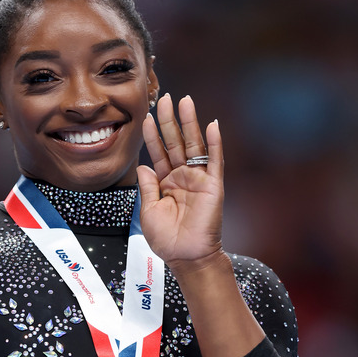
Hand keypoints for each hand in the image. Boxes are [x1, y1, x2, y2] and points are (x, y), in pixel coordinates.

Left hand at [136, 94, 224, 273]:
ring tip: (185, 102)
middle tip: (164, 98)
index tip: (146, 117)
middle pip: (175, 142)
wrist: (186, 258)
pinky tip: (211, 124)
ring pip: (193, 145)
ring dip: (189, 123)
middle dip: (169, 120)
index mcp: (166, 183)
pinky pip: (214, 160)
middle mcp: (182, 177)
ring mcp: (198, 179)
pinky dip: (214, 142)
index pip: (158, 153)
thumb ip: (148, 187)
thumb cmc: (168, 240)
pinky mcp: (213, 185)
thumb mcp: (149, 211)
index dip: (152, 135)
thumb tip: (142, 165)